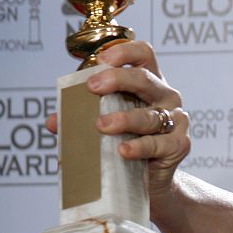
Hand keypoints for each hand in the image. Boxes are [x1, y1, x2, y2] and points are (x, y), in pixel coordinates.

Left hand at [46, 41, 190, 201]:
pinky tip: (124, 150)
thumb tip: (53, 122)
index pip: (143, 54)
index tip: (100, 60)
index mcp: (149, 82)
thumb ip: (81, 119)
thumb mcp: (104, 125)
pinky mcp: (179, 144)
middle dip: (117, 79)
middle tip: (93, 88)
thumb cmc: (127, 143)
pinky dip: (139, 147)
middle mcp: (166, 96)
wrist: (150, 181)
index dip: (124, 51)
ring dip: (124, 119)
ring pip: (150, 115)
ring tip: (101, 126)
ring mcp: (176, 119)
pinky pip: (158, 144)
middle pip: (144, 79)